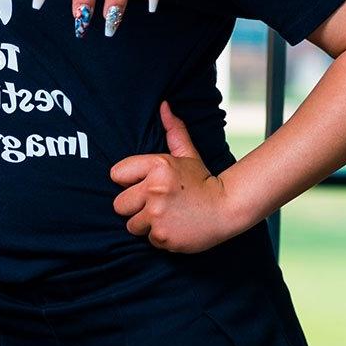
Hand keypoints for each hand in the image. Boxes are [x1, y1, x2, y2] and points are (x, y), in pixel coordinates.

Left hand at [110, 105, 247, 253]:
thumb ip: (174, 131)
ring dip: (146, 224)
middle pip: (119, 204)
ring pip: (132, 225)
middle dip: (134, 207)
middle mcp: (154, 190)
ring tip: (167, 216)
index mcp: (158, 166)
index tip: (146, 185)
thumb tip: (163, 105)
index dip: (129, 182)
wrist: (228, 208)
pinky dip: (160, 237)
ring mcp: (158, 215)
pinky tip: (175, 227)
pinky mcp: (163, 237)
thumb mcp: (188, 155)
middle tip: (157, 204)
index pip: (117, 174)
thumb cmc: (203, 181)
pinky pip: (148, 239)